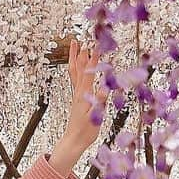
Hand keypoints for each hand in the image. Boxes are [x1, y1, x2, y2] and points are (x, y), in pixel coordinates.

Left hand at [49, 39, 109, 176]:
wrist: (74, 140)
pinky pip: (75, 78)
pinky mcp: (77, 97)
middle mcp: (79, 91)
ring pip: (75, 71)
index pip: (89, 72)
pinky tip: (78, 64)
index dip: (93, 59)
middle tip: (83, 38)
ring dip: (75, 57)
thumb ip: (99, 103)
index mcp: (84, 94)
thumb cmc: (86, 131)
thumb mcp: (95, 118)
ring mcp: (77, 94)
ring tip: (75, 44)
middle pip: (79, 68)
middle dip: (81, 52)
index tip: (97, 45)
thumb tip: (104, 88)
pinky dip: (76, 68)